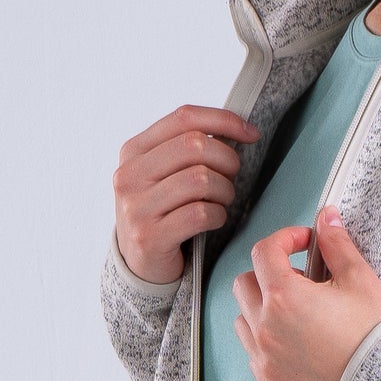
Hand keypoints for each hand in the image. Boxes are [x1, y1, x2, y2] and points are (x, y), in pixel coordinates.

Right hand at [113, 105, 260, 283]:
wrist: (139, 262)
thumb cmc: (163, 209)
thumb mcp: (163, 172)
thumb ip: (188, 147)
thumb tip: (240, 129)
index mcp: (134, 151)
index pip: (184, 117)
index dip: (224, 120)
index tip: (252, 134)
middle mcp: (129, 175)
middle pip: (195, 145)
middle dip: (227, 160)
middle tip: (231, 177)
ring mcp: (136, 207)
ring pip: (200, 179)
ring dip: (225, 190)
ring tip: (223, 199)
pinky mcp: (149, 237)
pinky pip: (200, 214)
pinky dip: (218, 215)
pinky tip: (215, 219)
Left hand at [232, 205, 380, 380]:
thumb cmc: (374, 334)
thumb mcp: (360, 280)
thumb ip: (337, 244)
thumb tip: (327, 217)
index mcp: (284, 297)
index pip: (264, 252)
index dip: (285, 239)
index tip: (305, 243)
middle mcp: (265, 327)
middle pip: (245, 284)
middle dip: (268, 274)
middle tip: (302, 279)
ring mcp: (265, 358)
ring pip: (243, 319)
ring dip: (262, 308)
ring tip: (297, 312)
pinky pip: (254, 353)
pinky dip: (267, 341)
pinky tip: (297, 341)